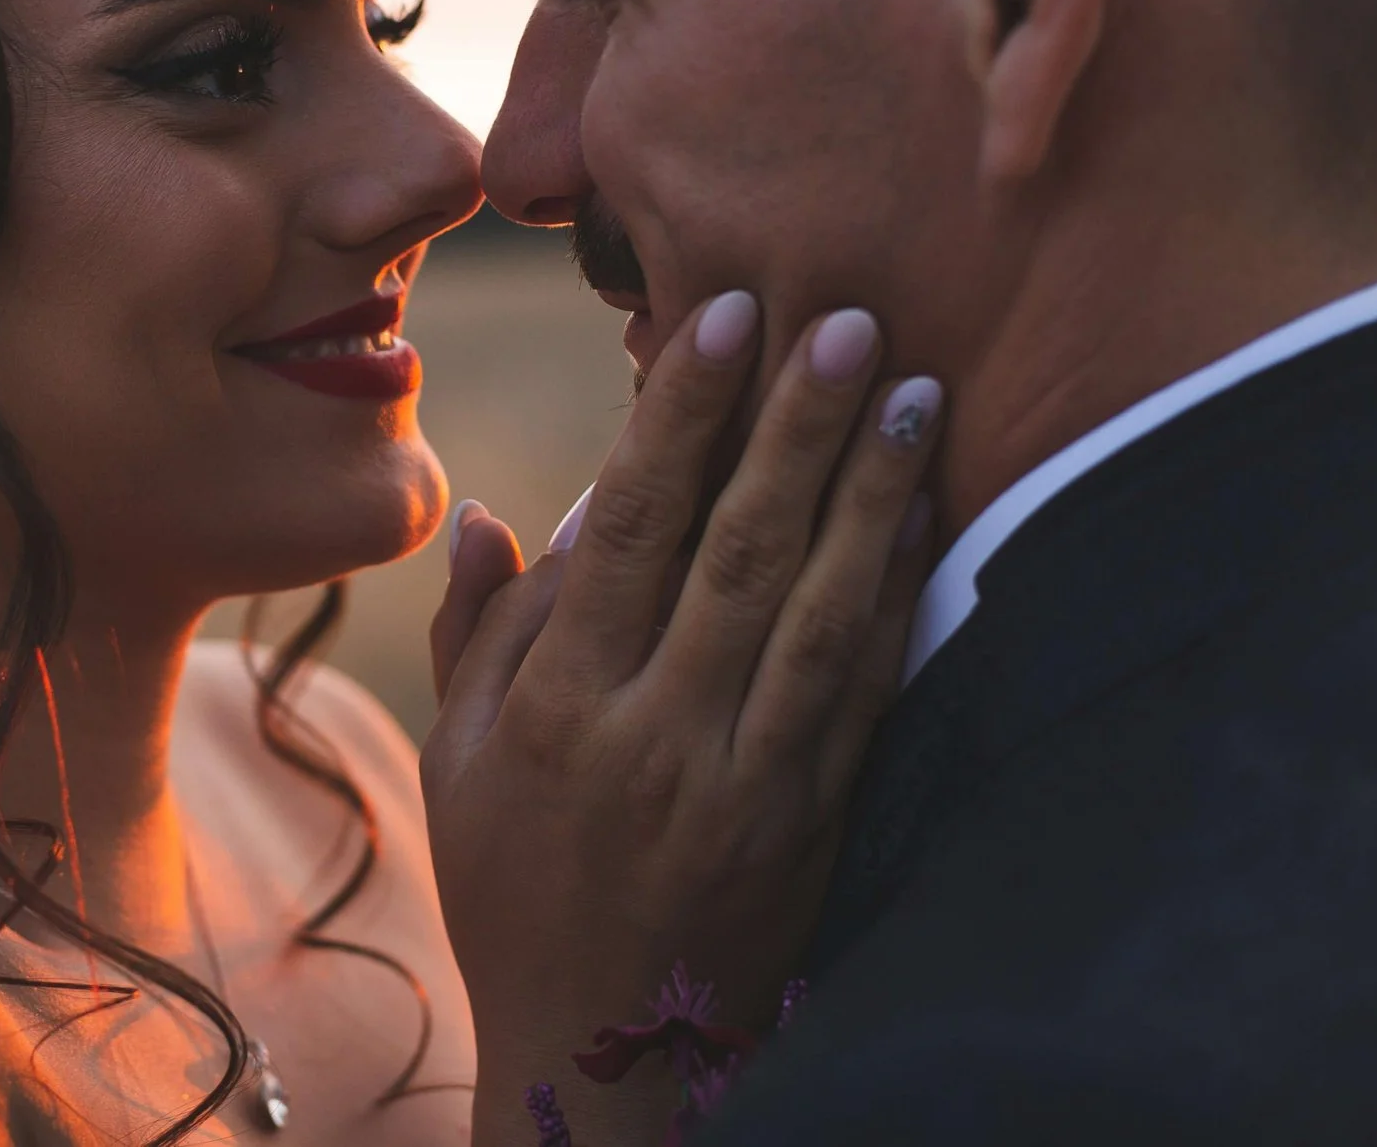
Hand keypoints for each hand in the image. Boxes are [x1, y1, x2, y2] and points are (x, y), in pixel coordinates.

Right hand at [419, 293, 941, 1145]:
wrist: (605, 1059)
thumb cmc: (512, 890)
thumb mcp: (454, 766)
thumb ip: (482, 635)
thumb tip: (498, 513)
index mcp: (555, 710)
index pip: (631, 530)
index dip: (681, 416)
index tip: (722, 318)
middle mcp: (658, 734)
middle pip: (741, 550)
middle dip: (798, 425)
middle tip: (848, 320)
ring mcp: (750, 779)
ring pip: (820, 608)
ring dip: (872, 491)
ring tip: (912, 387)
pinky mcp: (816, 816)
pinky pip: (866, 685)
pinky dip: (897, 590)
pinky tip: (922, 511)